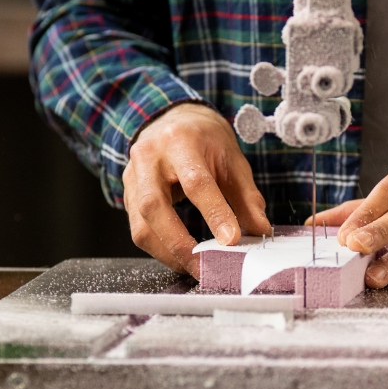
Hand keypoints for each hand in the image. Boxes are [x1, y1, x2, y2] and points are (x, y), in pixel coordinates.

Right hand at [123, 103, 270, 278]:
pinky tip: (180, 257)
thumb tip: (260, 230)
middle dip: (180, 244)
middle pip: (155, 207)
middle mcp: (149, 156)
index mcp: (180, 141)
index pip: (196, 182)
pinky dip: (160, 249)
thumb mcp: (232, 159)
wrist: (173, 121)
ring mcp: (133, 176)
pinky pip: (139, 229)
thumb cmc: (205, 140)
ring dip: (168, 253)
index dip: (214, 214)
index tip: (231, 240)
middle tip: (206, 266)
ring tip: (195, 267)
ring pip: (141, 224)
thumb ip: (246, 197)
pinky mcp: (128, 194)